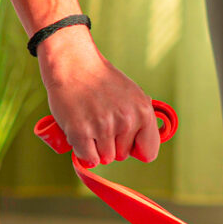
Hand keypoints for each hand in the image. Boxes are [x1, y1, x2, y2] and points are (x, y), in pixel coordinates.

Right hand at [38, 29, 161, 168]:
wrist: (74, 64)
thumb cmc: (101, 80)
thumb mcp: (132, 94)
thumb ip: (142, 119)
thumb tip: (144, 147)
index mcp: (143, 112)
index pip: (148, 152)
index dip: (135, 149)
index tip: (126, 141)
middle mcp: (126, 121)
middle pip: (122, 156)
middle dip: (112, 145)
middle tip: (101, 121)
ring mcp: (103, 127)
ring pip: (104, 158)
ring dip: (95, 147)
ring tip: (90, 123)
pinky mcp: (81, 132)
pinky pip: (87, 159)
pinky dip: (82, 151)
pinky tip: (80, 132)